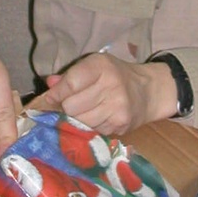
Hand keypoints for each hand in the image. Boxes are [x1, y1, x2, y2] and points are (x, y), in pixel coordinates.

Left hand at [34, 52, 177, 134]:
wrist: (148, 91)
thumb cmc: (115, 76)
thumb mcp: (95, 66)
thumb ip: (70, 75)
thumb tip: (49, 85)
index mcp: (101, 66)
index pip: (70, 84)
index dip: (56, 94)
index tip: (50, 99)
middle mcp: (111, 85)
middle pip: (71, 107)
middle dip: (66, 108)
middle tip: (71, 105)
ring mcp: (117, 107)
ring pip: (80, 122)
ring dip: (77, 119)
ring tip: (85, 111)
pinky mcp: (120, 124)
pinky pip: (92, 131)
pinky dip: (90, 127)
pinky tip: (98, 118)